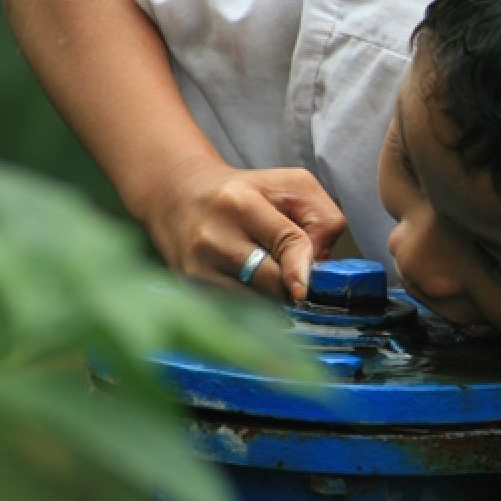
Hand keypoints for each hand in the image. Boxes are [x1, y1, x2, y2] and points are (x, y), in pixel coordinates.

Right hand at [139, 158, 345, 300]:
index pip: (286, 242)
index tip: (306, 289)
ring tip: (275, 282)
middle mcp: (214, 237)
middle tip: (299, 280)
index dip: (303, 269)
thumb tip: (321, 263)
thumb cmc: (245, 192)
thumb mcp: (292, 186)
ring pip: (254, 304)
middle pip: (270, 282)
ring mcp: (198, 268)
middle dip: (292, 286)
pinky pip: (234, 314)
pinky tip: (257, 294)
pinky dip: (254, 310)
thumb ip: (321, 218)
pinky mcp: (190, 289)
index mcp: (241, 204)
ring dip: (275, 301)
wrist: (179, 197)